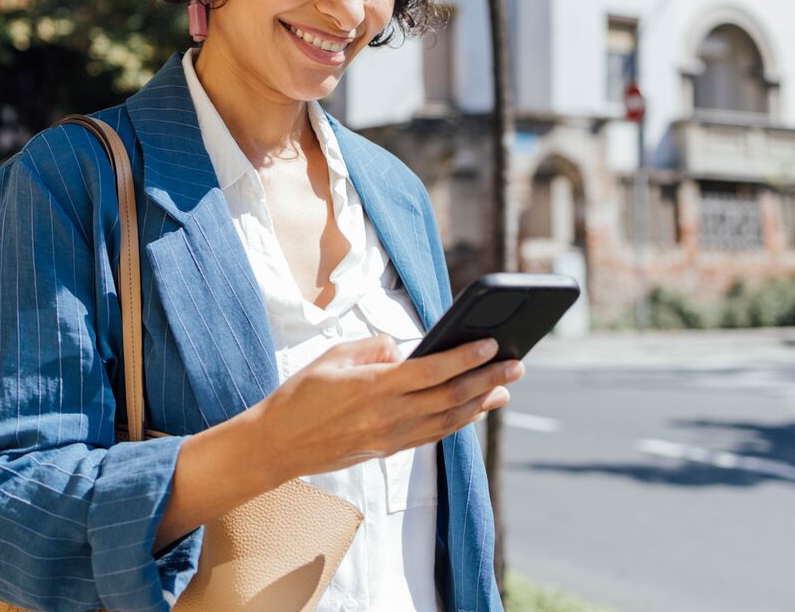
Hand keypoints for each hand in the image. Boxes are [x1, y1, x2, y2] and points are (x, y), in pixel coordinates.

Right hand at [250, 335, 523, 479]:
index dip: (467, 357)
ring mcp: (390, 437)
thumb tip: (402, 350)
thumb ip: (372, 349)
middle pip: (450, 396)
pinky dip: (458, 422)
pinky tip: (472, 411)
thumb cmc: (300, 395)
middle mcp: (388, 415)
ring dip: (480, 404)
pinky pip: (432, 435)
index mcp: (374, 387)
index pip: (433, 370)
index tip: (492, 343)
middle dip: (488, 379)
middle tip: (517, 365)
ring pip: (448, 420)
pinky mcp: (388, 450)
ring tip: (504, 389)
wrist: (277, 445)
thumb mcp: (332, 357)